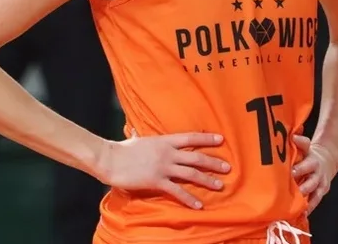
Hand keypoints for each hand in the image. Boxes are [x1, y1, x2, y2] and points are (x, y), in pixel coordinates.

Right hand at [97, 131, 230, 208]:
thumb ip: (139, 137)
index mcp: (164, 141)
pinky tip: (199, 204)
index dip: (206, 139)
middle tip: (227, 167)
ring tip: (220, 185)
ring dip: (207, 180)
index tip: (221, 140)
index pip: (190, 138)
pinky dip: (189, 198)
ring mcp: (163, 167)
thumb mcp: (135, 139)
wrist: (110, 159)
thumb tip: (134, 132)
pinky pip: (177, 191)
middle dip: (213, 162)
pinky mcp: (157, 181)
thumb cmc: (121, 149)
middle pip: (196, 157)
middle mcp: (167, 153)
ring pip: (191, 174)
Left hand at [292, 135, 337, 213]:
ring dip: (306, 199)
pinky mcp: (321, 192)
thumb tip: (292, 136)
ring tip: (298, 207)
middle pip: (311, 181)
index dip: (300, 167)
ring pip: (314, 193)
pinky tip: (302, 215)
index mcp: (312, 160)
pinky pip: (315, 201)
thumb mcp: (306, 146)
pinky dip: (309, 208)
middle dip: (303, 186)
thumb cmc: (309, 154)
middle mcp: (317, 173)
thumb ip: (300, 142)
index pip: (307, 164)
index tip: (292, 171)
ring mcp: (320, 183)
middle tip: (294, 191)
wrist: (326, 160)